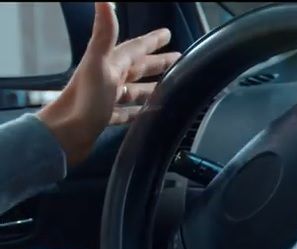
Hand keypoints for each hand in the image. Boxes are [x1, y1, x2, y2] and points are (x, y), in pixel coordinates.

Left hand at [37, 2, 180, 165]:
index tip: (167, 34)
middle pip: (138, 68)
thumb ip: (104, 32)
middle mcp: (109, 78)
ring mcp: (107, 99)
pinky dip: (139, 111)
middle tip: (177, 59)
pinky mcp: (106, 119)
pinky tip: (147, 114)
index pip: (136, 48)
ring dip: (152, 87)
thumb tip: (104, 0)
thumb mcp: (98, 62)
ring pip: (135, 90)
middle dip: (157, 63)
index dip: (152, 40)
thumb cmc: (83, 100)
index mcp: (110, 64)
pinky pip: (128, 112)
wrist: (65, 133)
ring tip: (169, 88)